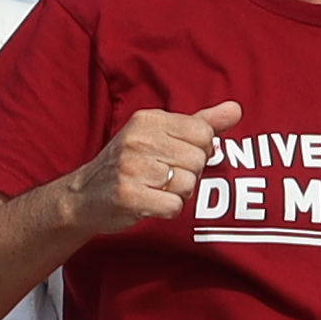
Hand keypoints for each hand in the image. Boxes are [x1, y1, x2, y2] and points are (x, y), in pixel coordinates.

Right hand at [68, 104, 236, 238]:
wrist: (84, 196)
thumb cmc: (130, 164)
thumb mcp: (161, 136)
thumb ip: (201, 123)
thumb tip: (236, 109)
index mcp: (148, 120)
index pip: (203, 133)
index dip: (199, 151)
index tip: (178, 157)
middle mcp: (138, 140)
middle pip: (198, 161)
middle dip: (188, 175)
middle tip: (164, 178)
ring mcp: (131, 168)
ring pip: (188, 185)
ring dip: (178, 194)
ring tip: (156, 190)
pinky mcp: (127, 196)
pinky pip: (173, 206)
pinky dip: (167, 209)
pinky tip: (150, 203)